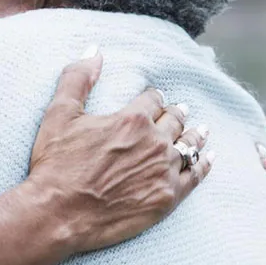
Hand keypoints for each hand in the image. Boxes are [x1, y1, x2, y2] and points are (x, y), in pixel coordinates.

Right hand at [28, 49, 212, 253]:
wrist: (58, 213)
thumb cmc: (56, 164)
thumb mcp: (60, 114)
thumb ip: (78, 78)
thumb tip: (94, 51)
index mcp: (132, 119)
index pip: (152, 100)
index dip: (153, 98)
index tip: (153, 99)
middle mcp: (154, 142)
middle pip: (174, 121)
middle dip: (176, 114)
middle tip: (180, 111)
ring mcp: (163, 171)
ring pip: (188, 146)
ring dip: (194, 135)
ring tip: (200, 130)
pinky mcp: (167, 198)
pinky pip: (195, 176)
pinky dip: (203, 164)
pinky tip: (208, 158)